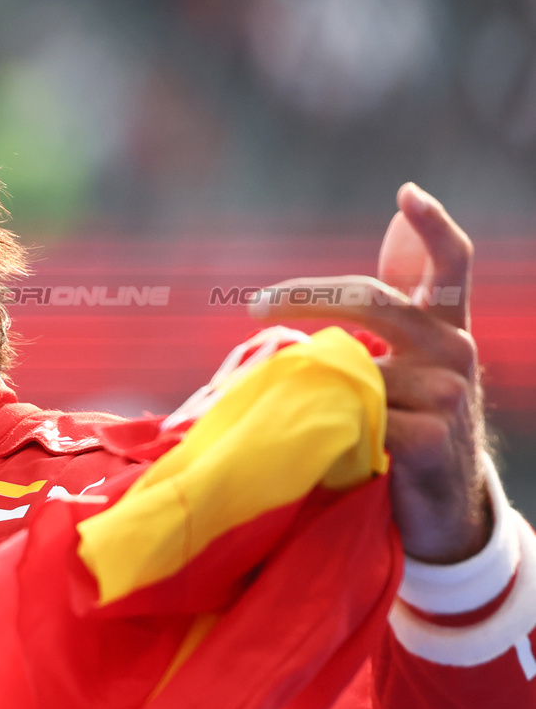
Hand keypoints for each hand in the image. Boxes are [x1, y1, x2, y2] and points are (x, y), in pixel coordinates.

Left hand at [250, 183, 490, 563]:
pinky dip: (323, 425)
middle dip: (305, 295)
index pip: (451, 266)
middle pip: (371, 299)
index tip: (407, 192)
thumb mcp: (393, 381)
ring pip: (350, 365)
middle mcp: (453, 350)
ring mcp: (449, 392)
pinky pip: (354, 416)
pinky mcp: (432, 437)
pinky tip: (323, 444)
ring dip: (309, 384)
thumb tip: (285, 316)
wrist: (439, 516)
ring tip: (293, 410)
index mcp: (444, 329)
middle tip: (255, 306)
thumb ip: (364, 342)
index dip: (433, 226)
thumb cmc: (401, 436)